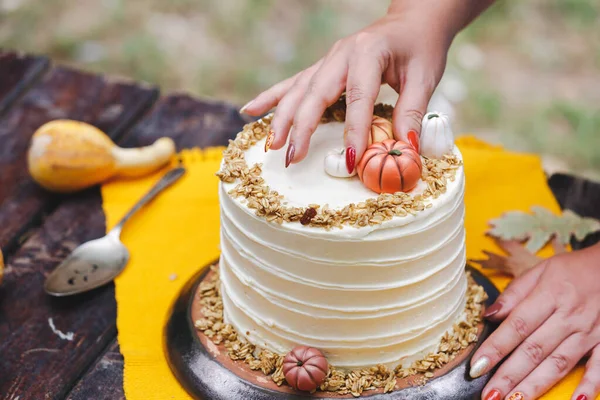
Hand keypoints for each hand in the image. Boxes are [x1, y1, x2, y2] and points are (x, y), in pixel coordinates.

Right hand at [240, 1, 456, 169]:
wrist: (411, 21)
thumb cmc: (420, 47)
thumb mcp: (424, 76)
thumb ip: (411, 110)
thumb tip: (405, 146)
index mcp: (368, 52)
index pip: (358, 96)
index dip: (355, 130)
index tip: (353, 159)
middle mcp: (341, 54)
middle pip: (315, 93)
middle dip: (301, 127)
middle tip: (292, 157)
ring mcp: (327, 59)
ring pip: (298, 90)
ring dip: (282, 118)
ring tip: (271, 145)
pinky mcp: (322, 67)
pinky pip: (293, 84)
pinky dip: (271, 98)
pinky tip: (250, 111)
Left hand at [470, 243, 599, 399]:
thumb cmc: (572, 269)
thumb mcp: (540, 270)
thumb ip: (514, 294)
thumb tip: (488, 315)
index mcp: (549, 296)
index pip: (516, 326)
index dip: (495, 349)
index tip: (476, 367)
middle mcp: (569, 316)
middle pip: (534, 350)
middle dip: (509, 375)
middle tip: (490, 396)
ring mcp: (590, 332)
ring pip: (559, 363)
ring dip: (536, 385)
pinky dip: (590, 385)